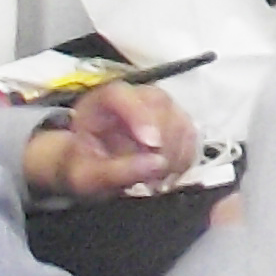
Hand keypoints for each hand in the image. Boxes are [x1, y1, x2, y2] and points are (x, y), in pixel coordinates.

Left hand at [28, 83, 198, 197]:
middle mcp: (133, 96)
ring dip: (176, 153)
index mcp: (101, 101)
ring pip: (180, 118)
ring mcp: (158, 106)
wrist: (91, 168)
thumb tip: (156, 165)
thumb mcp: (87, 176)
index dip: (141, 116)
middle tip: (154, 176)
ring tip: (158, 180)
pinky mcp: (176, 121)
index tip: (152, 145)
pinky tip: (168, 175)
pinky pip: (191, 134)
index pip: (123, 95)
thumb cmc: (83, 168)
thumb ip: (116, 171)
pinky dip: (185, 158)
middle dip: (163, 143)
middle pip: (160, 104)